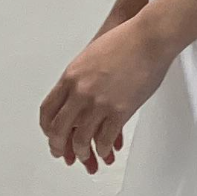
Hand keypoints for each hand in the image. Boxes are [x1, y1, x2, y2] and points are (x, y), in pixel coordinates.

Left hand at [39, 18, 169, 173]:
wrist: (148, 37)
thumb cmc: (126, 41)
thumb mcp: (90, 56)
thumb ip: (80, 77)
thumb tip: (78, 93)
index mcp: (70, 77)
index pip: (48, 110)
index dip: (47, 127)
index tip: (51, 135)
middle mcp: (80, 92)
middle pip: (59, 128)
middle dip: (59, 146)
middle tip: (62, 154)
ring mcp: (98, 102)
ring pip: (80, 139)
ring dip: (81, 153)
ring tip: (86, 158)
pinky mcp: (119, 110)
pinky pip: (105, 139)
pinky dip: (103, 150)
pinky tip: (105, 152)